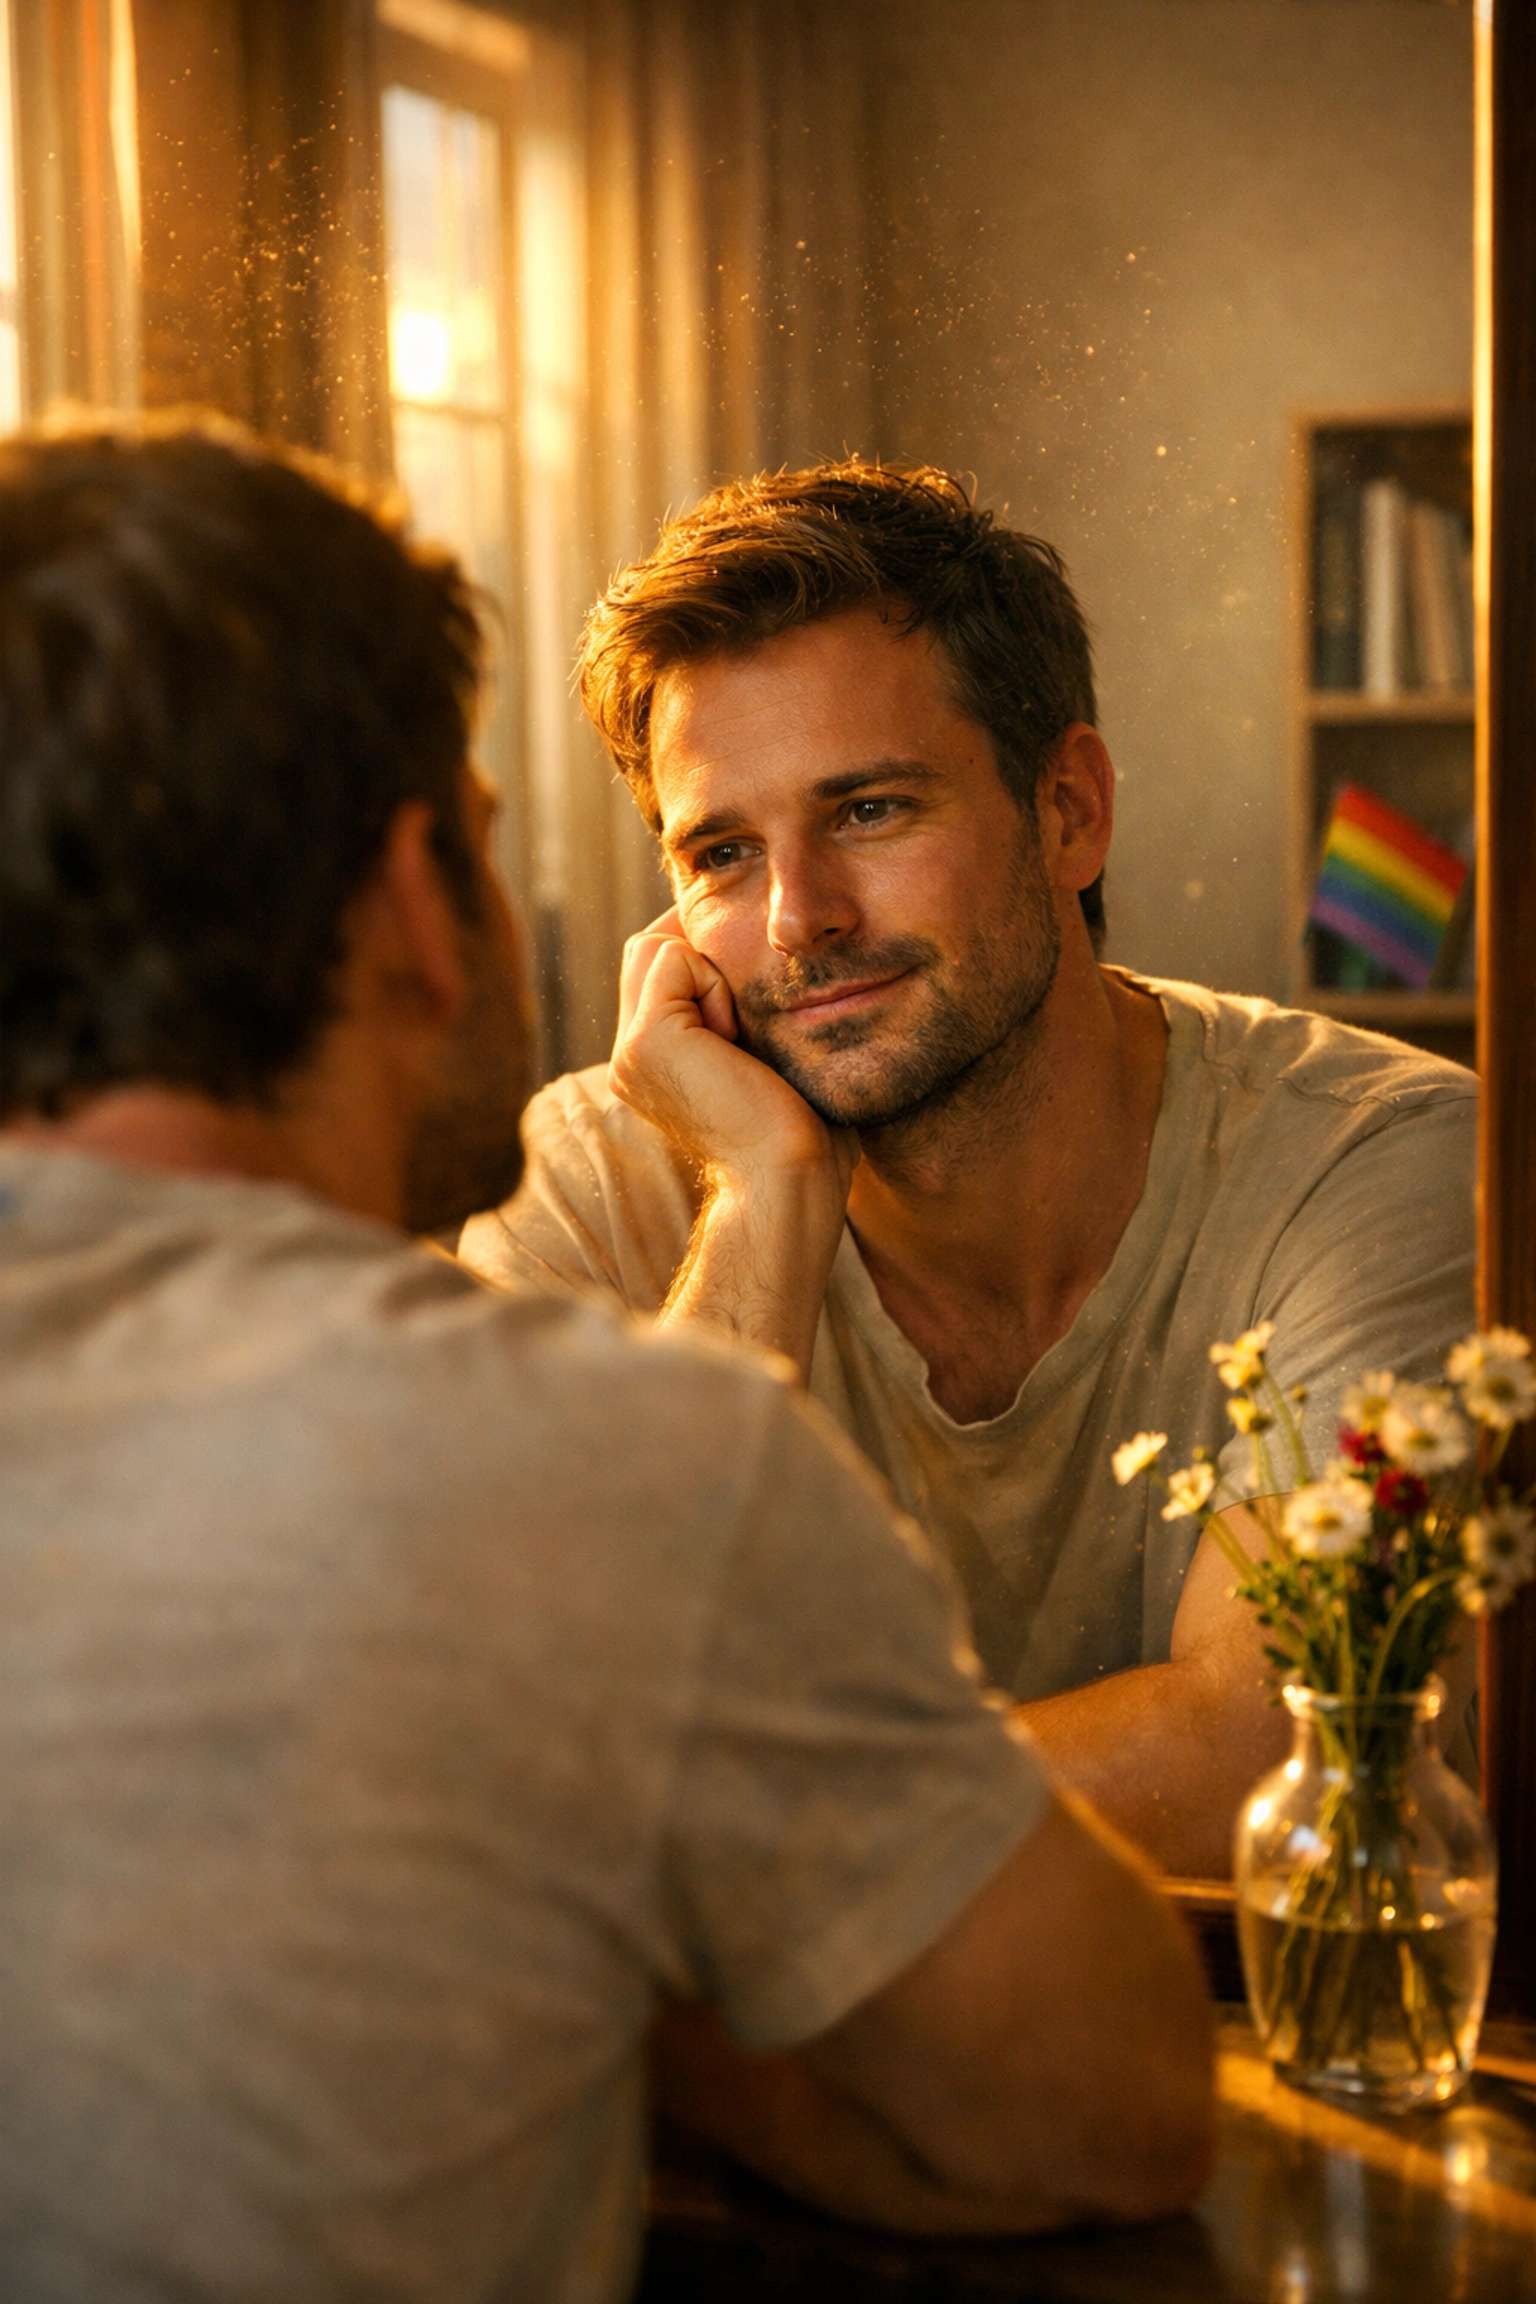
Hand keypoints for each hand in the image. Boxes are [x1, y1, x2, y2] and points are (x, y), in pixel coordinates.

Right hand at [610, 910, 855, 1195]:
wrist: (789, 1178)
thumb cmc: (802, 1127)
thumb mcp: (763, 1054)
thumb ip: (738, 1010)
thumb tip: (750, 952)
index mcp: (653, 1063)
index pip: (657, 967)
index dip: (705, 959)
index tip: (754, 1004)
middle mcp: (630, 1057)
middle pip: (648, 950)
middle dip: (705, 957)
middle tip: (747, 1021)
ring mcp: (629, 1050)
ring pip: (655, 947)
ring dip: (710, 971)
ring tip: (739, 1034)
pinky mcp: (646, 1041)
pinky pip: (674, 957)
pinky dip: (717, 983)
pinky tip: (736, 1039)